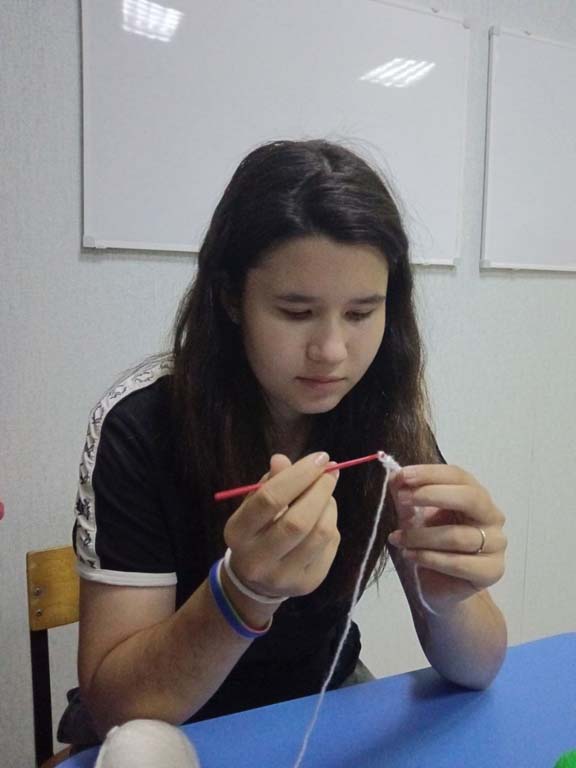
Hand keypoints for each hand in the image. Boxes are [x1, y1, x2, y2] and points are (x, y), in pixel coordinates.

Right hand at [223, 451, 340, 602]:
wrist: (255, 580)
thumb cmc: (256, 530)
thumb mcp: (254, 504)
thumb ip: (269, 482)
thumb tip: (283, 460)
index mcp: (238, 533)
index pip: (270, 499)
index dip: (298, 475)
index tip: (319, 459)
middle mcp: (257, 560)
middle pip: (297, 521)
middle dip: (319, 491)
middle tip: (330, 473)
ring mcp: (284, 576)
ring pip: (320, 534)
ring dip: (329, 506)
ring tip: (326, 495)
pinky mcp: (307, 583)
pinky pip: (330, 546)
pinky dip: (332, 524)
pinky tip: (324, 518)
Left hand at [387, 464, 505, 612]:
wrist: (441, 585)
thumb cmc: (430, 545)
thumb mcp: (414, 517)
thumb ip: (406, 497)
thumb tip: (395, 477)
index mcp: (475, 495)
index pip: (458, 475)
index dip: (430, 473)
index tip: (402, 475)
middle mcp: (491, 515)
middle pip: (469, 498)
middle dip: (432, 495)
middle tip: (403, 499)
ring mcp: (496, 543)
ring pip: (457, 535)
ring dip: (420, 536)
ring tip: (397, 538)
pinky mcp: (491, 570)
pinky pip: (457, 562)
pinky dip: (428, 558)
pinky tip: (410, 555)